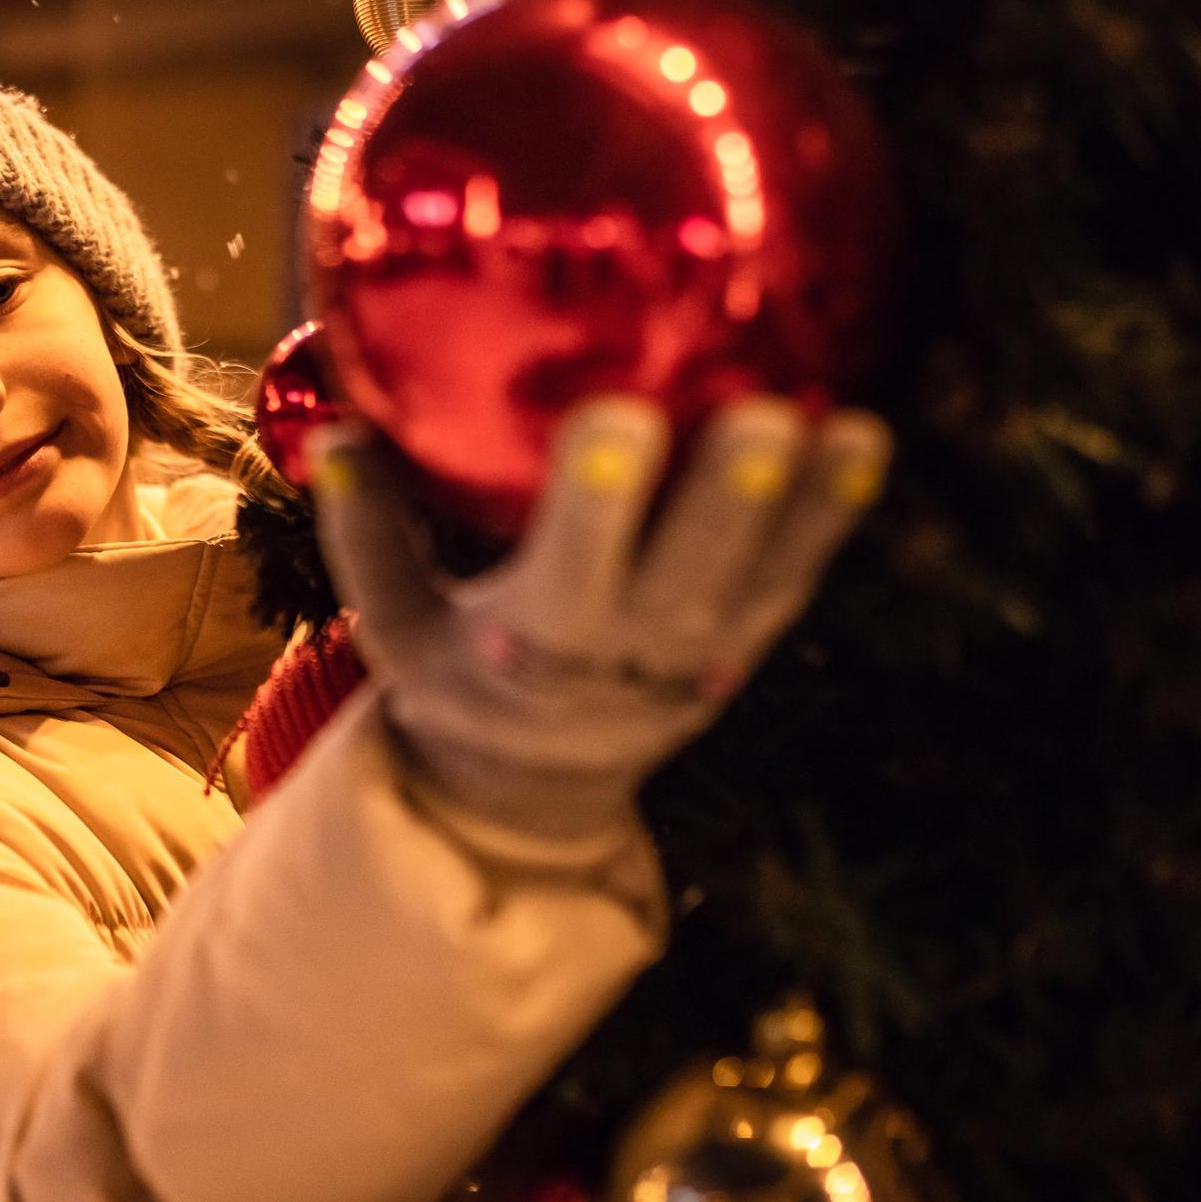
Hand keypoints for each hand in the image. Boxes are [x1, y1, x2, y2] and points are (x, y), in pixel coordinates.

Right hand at [304, 395, 891, 845]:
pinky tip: (863, 440)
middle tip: (760, 418)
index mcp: (540, 634)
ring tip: (843, 427)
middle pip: (691, 567)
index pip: (573, 564)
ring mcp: (704, 643)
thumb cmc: (458, 675)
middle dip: (726, 496)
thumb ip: (366, 534)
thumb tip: (337, 431)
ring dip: (805, 503)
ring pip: (764, 572)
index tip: (619, 422)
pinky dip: (833, 516)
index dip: (599, 498)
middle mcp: (633, 642)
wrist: (538, 783)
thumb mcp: (395, 625)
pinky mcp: (749, 633)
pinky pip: (800, 574)